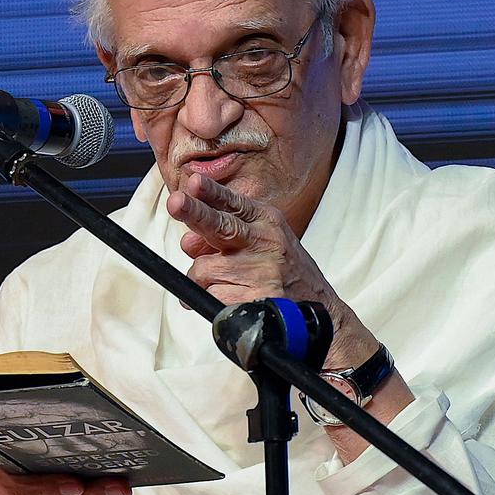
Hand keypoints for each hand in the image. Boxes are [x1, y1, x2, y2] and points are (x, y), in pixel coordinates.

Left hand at [166, 173, 376, 368]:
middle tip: (175, 203)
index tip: (193, 182)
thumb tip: (187, 241)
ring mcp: (263, 271)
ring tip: (222, 285)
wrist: (319, 312)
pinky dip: (209, 300)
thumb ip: (224, 236)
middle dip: (195, 213)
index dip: (210, 192)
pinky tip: (227, 300)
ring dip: (201, 280)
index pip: (233, 202)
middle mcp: (266, 242)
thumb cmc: (284, 272)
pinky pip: (211, 296)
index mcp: (267, 221)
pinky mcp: (257, 298)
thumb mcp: (264, 242)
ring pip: (204, 268)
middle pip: (221, 225)